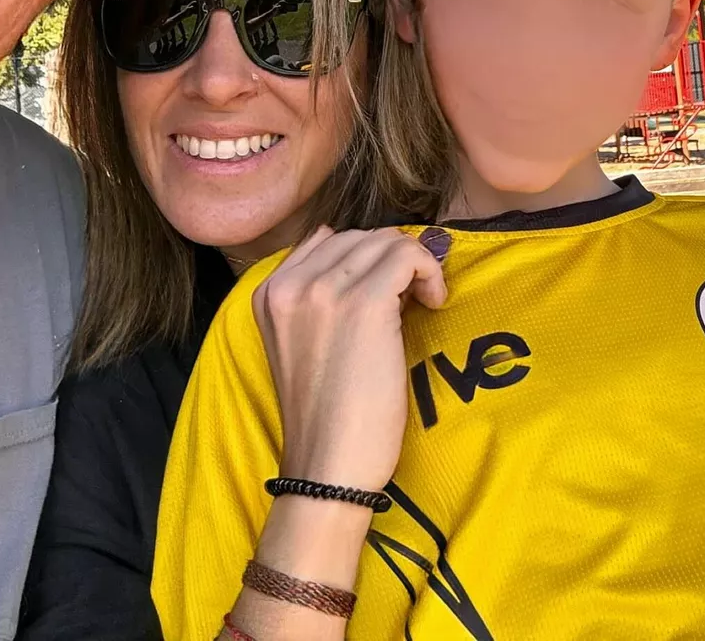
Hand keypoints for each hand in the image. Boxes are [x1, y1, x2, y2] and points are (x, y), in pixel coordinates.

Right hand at [253, 225, 446, 495]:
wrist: (327, 466)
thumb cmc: (324, 415)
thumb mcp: (300, 343)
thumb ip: (317, 296)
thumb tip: (364, 252)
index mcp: (270, 292)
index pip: (326, 238)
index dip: (366, 258)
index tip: (387, 288)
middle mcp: (292, 283)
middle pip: (359, 237)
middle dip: (391, 260)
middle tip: (409, 300)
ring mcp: (325, 290)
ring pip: (386, 241)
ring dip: (414, 266)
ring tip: (422, 303)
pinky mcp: (365, 303)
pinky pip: (408, 256)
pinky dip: (430, 271)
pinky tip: (434, 302)